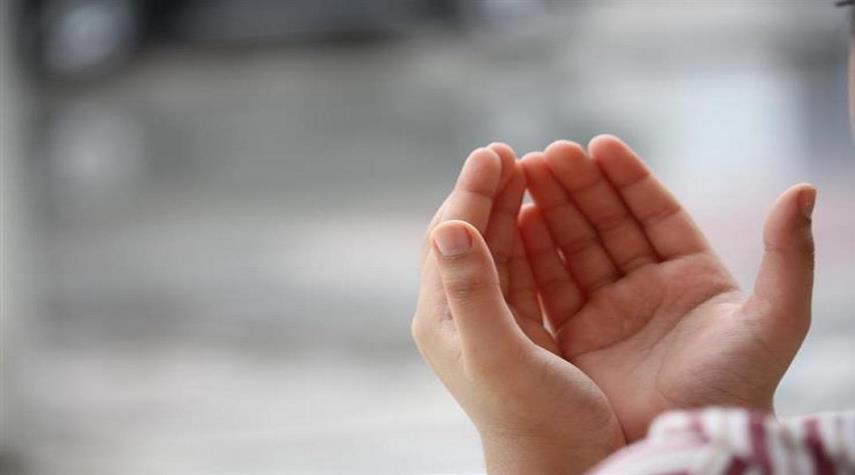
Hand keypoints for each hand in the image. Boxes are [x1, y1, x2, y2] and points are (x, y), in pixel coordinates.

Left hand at [411, 144, 624, 473]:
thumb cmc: (534, 420)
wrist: (562, 467)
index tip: (495, 152)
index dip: (469, 193)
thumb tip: (448, 224)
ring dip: (512, 209)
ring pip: (499, 251)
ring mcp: (493, 322)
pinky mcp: (526, 330)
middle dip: (488, 193)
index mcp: (444, 319)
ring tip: (531, 170)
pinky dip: (535, 238)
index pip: (448, 238)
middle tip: (509, 151)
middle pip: (471, 237)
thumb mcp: (499, 355)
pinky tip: (549, 217)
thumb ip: (472, 291)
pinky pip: (525, 270)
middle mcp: (462, 316)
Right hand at [519, 135, 815, 440]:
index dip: (628, 178)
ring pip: (577, 248)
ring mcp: (610, 311)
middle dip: (580, 186)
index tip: (599, 144)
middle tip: (550, 153)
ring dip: (553, 210)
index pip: (655, 213)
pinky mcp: (578, 337)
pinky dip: (536, 255)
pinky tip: (520, 221)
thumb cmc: (738, 388)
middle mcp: (647, 287)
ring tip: (526, 174)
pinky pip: (553, 287)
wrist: (688, 441)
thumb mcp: (773, 321)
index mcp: (691, 275)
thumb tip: (803, 189)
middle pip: (609, 223)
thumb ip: (789, 258)